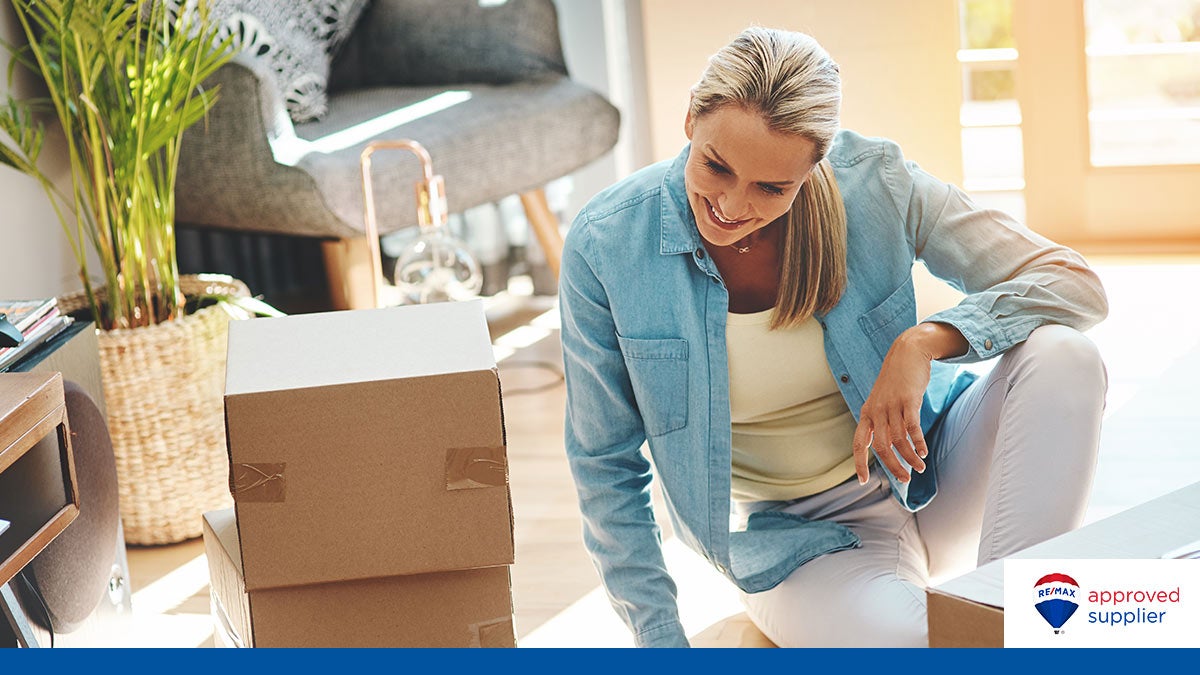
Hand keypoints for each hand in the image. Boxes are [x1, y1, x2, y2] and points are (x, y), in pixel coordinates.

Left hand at [851, 322, 966, 484]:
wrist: (907, 352)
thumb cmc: (896, 380)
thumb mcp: (882, 400)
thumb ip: (881, 421)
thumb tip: (886, 445)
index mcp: (867, 414)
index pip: (858, 444)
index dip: (860, 463)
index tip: (863, 481)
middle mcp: (876, 411)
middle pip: (881, 447)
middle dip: (893, 467)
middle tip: (905, 480)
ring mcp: (892, 405)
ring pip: (898, 440)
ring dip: (909, 458)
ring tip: (920, 468)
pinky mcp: (908, 399)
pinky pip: (912, 427)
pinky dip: (918, 442)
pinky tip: (923, 452)